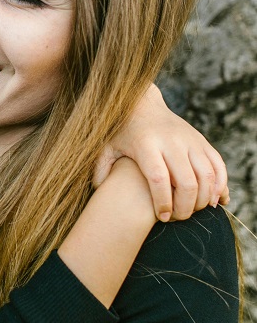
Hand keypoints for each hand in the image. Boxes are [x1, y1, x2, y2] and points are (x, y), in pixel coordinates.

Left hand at [93, 84, 228, 221]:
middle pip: (186, 181)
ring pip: (207, 175)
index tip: (162, 217)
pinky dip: (221, 185)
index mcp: (146, 144)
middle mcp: (170, 141)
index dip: (163, 201)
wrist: (142, 104)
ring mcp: (189, 140)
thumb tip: (100, 190)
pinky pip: (219, 166)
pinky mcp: (202, 140)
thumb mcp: (106, 147)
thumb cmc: (121, 132)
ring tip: (195, 211)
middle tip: (178, 218)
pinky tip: (215, 200)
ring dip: (205, 198)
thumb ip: (101, 168)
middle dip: (186, 207)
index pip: (158, 178)